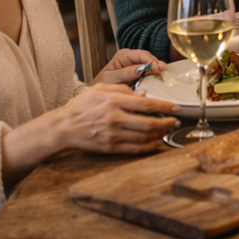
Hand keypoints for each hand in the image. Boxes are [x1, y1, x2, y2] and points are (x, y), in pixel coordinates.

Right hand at [48, 84, 179, 153]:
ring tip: (167, 130)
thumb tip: (144, 94)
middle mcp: (115, 119)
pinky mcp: (110, 147)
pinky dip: (148, 146)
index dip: (165, 106)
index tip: (175, 107)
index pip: (146, 104)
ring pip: (144, 137)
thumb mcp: (100, 88)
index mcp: (114, 101)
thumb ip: (123, 89)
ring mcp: (113, 135)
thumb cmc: (81, 106)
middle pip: (149, 123)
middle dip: (166, 123)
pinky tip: (155, 142)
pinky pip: (134, 149)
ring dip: (160, 134)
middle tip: (175, 121)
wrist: (63, 126)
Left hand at [92, 48, 165, 87]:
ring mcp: (136, 65)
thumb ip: (126, 73)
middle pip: (148, 58)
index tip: (158, 68)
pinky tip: (159, 78)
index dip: (151, 60)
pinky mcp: (140, 74)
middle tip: (163, 71)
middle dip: (156, 64)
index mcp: (123, 55)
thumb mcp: (111, 79)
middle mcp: (131, 58)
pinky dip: (154, 76)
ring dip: (157, 70)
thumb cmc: (102, 85)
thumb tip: (142, 68)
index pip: (141, 54)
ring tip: (163, 74)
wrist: (99, 95)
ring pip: (150, 65)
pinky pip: (149, 73)